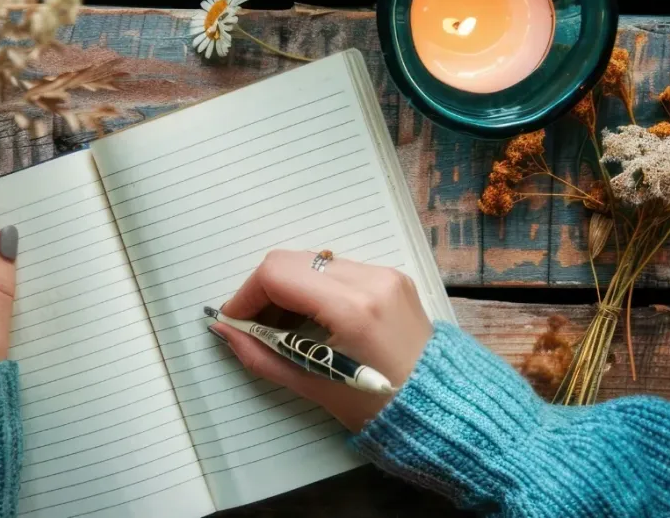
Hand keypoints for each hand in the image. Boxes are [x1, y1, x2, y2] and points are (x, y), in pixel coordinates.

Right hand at [212, 250, 432, 431]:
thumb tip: (227, 331)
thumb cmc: (379, 408)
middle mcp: (370, 280)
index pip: (278, 275)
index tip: (235, 321)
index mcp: (353, 307)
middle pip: (292, 261)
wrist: (443, 409)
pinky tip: (312, 320)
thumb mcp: (314, 386)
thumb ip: (262, 356)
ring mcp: (384, 274)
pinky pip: (338, 270)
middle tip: (256, 326)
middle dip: (265, 291)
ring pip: (314, 262)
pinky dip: (315, 289)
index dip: (246, 296)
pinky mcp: (392, 277)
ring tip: (285, 328)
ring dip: (289, 289)